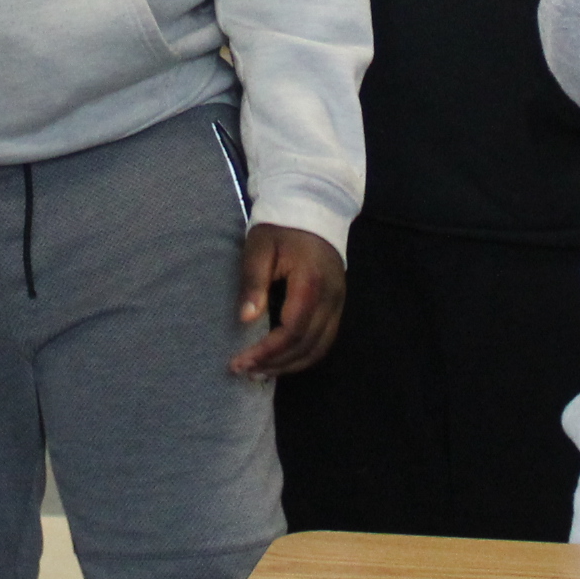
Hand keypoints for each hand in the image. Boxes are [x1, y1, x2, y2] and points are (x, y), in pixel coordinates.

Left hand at [230, 224, 345, 378]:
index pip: (291, 330)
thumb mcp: (259, 248)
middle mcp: (330, 298)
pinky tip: (282, 359)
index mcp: (310, 283)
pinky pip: (325, 340)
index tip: (240, 361)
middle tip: (244, 371)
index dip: (267, 351)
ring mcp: (338, 302)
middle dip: (275, 364)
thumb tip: (246, 319)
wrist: (313, 207)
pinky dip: (304, 355)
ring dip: (290, 365)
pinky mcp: (338, 304)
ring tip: (261, 371)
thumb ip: (253, 282)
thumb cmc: (280, 226)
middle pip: (307, 345)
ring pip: (319, 348)